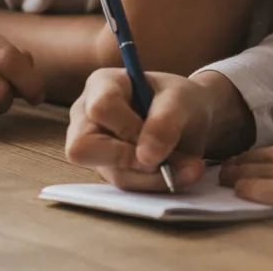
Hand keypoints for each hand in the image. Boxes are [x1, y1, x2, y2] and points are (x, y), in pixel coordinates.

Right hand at [66, 68, 248, 191]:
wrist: (190, 119)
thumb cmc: (178, 99)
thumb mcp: (181, 99)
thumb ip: (165, 121)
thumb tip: (146, 158)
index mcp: (101, 85)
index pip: (100, 109)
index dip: (128, 127)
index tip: (158, 133)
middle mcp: (87, 117)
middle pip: (82, 148)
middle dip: (128, 159)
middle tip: (162, 157)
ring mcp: (95, 147)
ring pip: (113, 174)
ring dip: (156, 176)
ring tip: (189, 166)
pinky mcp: (110, 170)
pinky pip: (128, 187)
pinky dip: (158, 183)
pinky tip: (181, 172)